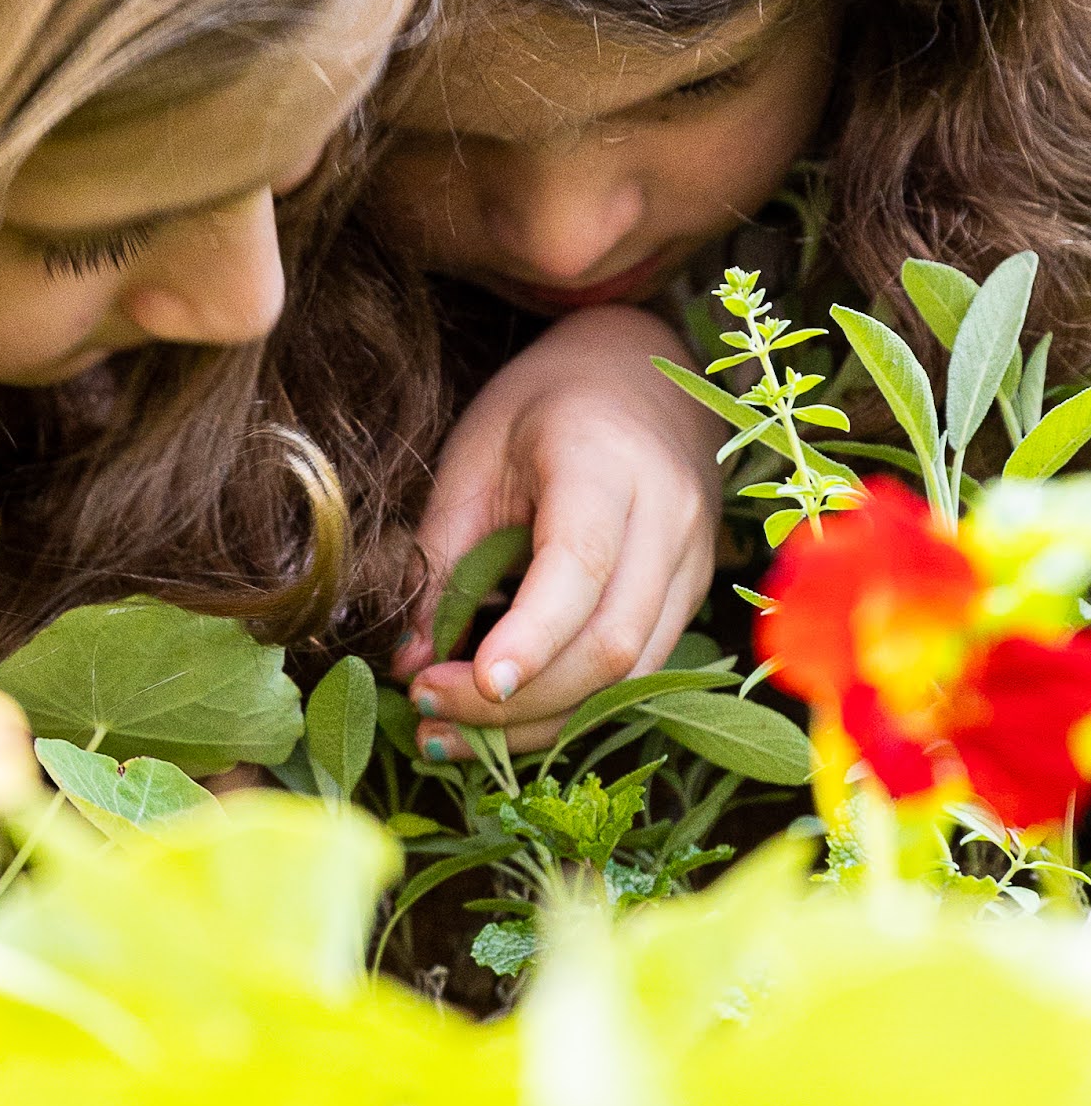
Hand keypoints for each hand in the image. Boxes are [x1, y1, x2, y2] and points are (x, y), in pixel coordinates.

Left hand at [399, 308, 724, 751]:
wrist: (641, 370)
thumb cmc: (544, 405)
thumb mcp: (474, 456)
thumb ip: (442, 555)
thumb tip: (411, 660)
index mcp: (608, 465)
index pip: (580, 569)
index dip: (531, 639)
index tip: (471, 685)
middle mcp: (670, 519)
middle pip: (610, 643)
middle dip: (518, 702)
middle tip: (428, 714)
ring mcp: (695, 563)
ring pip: (631, 675)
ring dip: (540, 723)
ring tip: (451, 735)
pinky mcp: (692, 596)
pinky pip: (639, 672)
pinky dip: (570, 707)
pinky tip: (503, 719)